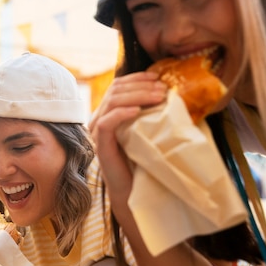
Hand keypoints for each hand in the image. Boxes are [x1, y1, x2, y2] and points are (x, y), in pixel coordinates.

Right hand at [90, 71, 165, 197]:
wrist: (133, 189)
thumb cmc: (142, 160)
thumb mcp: (146, 129)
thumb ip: (148, 111)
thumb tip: (167, 91)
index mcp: (108, 113)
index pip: (117, 86)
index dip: (136, 78)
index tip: (157, 76)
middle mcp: (99, 119)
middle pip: (115, 90)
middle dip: (140, 86)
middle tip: (163, 90)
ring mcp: (97, 132)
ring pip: (112, 102)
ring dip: (137, 96)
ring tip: (157, 98)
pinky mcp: (100, 145)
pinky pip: (106, 123)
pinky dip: (122, 113)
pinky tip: (138, 111)